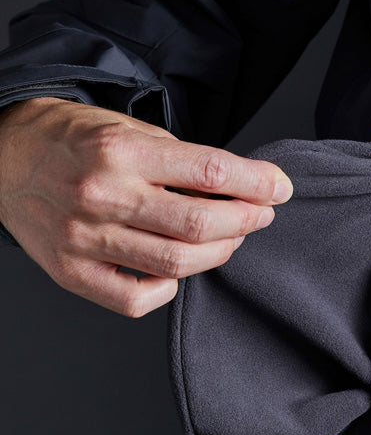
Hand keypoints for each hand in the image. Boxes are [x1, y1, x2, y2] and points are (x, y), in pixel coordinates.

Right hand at [0, 97, 292, 316]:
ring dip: (219, 253)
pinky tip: (177, 269)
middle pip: (198, 224)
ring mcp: (83, 239)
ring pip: (175, 263)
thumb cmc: (79, 143)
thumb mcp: (134, 134)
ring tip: (231, 238)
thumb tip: (243, 193)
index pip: (210, 171)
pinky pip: (136, 299)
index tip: (279, 188)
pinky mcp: (71, 272)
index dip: (257, 182)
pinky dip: (169, 288)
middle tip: (261, 214)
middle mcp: (101, 195)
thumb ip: (184, 165)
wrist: (8, 157)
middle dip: (246, 220)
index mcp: (121, 152)